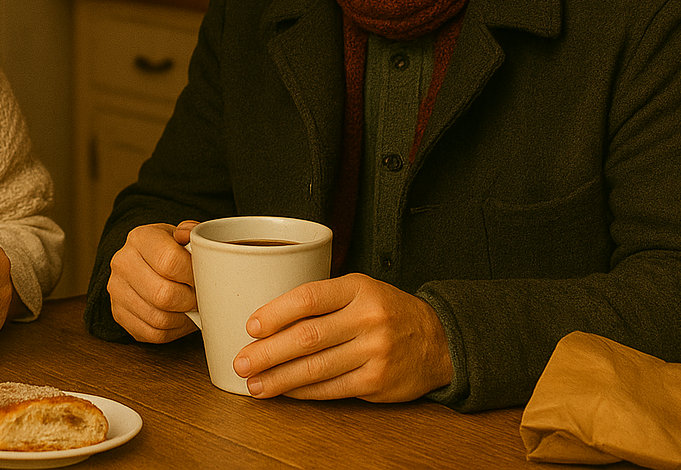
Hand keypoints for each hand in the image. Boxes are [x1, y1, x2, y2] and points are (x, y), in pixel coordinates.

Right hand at [105, 221, 200, 342]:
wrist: (142, 263)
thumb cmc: (168, 250)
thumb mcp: (180, 236)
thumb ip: (191, 232)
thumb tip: (189, 233)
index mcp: (141, 238)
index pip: (170, 261)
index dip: (193, 275)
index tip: (203, 277)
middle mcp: (123, 262)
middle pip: (164, 295)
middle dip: (190, 300)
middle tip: (200, 296)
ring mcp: (117, 290)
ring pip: (159, 319)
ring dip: (183, 318)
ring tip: (190, 307)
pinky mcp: (119, 314)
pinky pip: (152, 334)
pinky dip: (172, 331)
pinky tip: (178, 318)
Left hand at [232, 273, 452, 401]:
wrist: (439, 341)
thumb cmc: (387, 312)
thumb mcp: (361, 290)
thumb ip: (323, 300)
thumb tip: (269, 320)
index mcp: (358, 289)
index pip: (309, 297)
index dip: (276, 313)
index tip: (251, 326)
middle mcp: (368, 318)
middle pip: (308, 337)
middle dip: (268, 352)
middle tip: (242, 361)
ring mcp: (375, 352)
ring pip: (316, 367)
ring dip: (280, 378)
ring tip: (255, 384)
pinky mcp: (378, 382)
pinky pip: (332, 388)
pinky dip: (304, 391)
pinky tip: (286, 391)